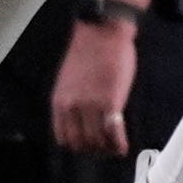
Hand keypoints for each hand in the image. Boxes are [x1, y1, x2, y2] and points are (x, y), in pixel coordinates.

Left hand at [48, 9, 140, 157]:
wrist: (102, 32)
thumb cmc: (88, 50)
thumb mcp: (69, 79)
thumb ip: (73, 99)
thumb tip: (82, 117)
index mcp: (59, 101)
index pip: (63, 136)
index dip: (76, 145)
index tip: (86, 146)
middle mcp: (72, 107)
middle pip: (81, 142)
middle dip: (93, 150)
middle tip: (104, 150)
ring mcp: (91, 106)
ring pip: (97, 141)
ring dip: (107, 149)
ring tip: (115, 149)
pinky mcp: (111, 103)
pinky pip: (114, 132)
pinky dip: (119, 144)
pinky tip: (123, 147)